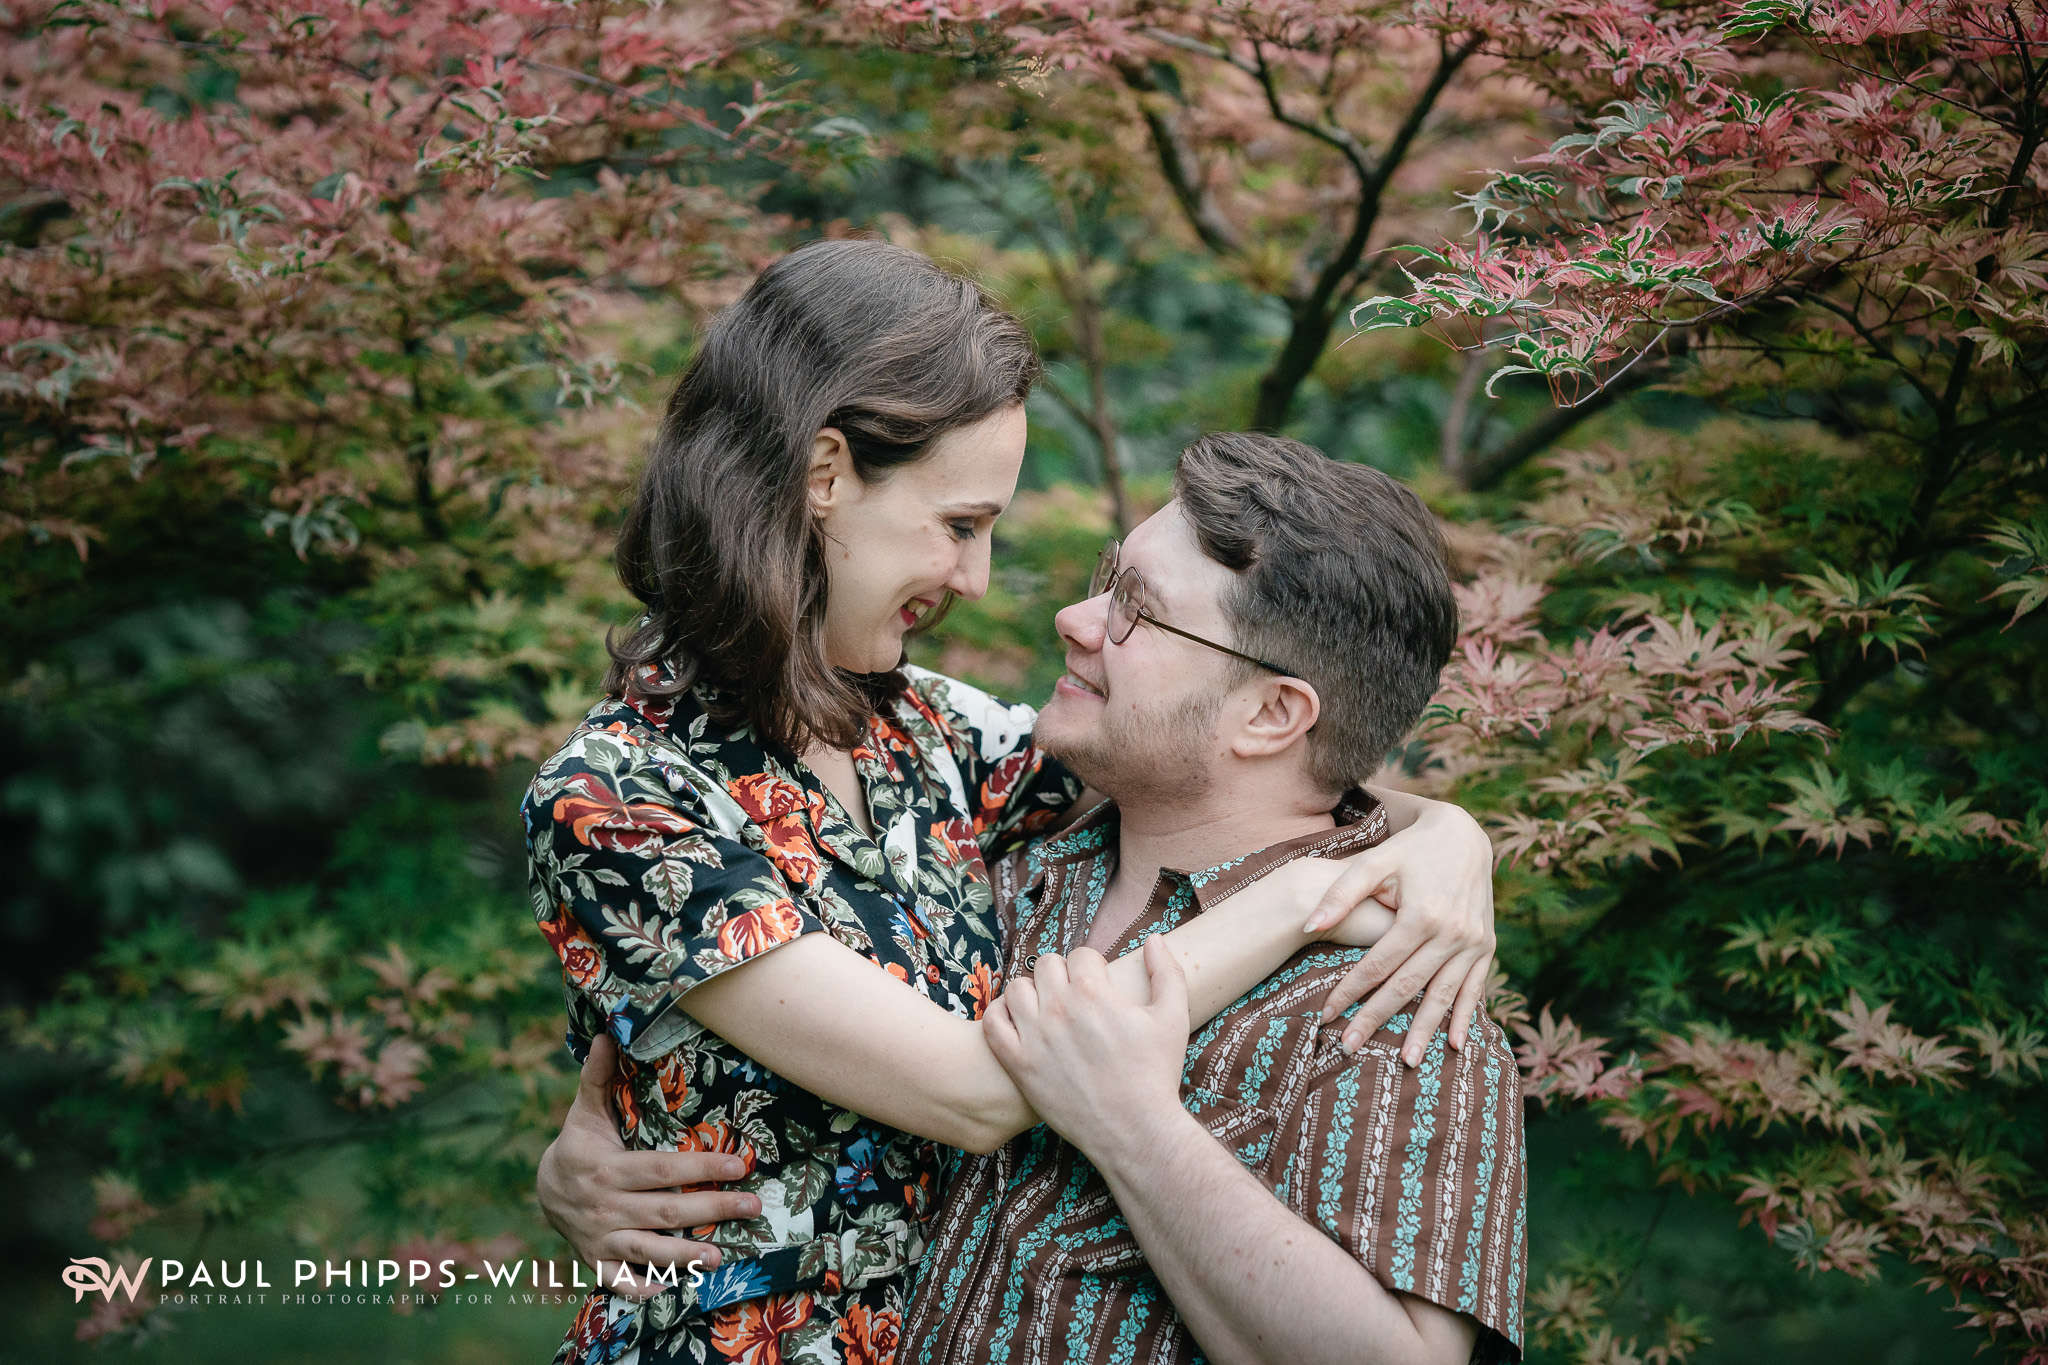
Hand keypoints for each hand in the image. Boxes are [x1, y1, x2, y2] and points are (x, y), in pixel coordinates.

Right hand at [537, 1033, 761, 1300]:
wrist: (543, 1189)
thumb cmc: (579, 1144)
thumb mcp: (584, 1111)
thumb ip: (598, 1078)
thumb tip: (606, 1034)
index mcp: (605, 1169)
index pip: (661, 1170)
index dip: (700, 1169)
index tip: (739, 1165)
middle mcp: (603, 1207)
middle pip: (664, 1212)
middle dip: (711, 1210)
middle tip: (753, 1207)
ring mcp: (600, 1239)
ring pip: (647, 1252)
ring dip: (684, 1256)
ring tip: (722, 1257)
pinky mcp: (597, 1263)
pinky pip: (621, 1283)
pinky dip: (645, 1289)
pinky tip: (675, 1289)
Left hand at [983, 939, 1188, 1161]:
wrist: (1135, 1130)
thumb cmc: (1156, 1074)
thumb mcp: (1173, 1018)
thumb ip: (1167, 972)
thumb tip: (1155, 940)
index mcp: (1094, 992)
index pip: (1081, 955)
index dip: (1093, 966)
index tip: (1099, 984)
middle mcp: (1059, 1009)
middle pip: (1046, 965)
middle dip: (1062, 975)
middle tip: (1075, 997)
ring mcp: (1034, 1037)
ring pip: (1017, 989)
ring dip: (1032, 993)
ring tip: (1048, 1009)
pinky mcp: (1019, 1064)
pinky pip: (992, 1024)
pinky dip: (1001, 1016)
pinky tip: (1019, 1023)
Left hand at [1301, 798, 1496, 1064]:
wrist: (1463, 835)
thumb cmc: (1408, 849)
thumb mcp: (1373, 861)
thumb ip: (1340, 893)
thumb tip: (1308, 927)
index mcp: (1421, 915)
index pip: (1378, 964)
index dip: (1350, 991)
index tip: (1327, 1015)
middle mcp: (1451, 933)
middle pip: (1407, 986)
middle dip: (1377, 1019)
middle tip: (1349, 1048)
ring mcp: (1473, 942)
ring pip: (1442, 995)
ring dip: (1424, 1030)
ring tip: (1406, 1062)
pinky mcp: (1486, 946)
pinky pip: (1474, 988)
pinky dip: (1464, 1016)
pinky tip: (1454, 1044)